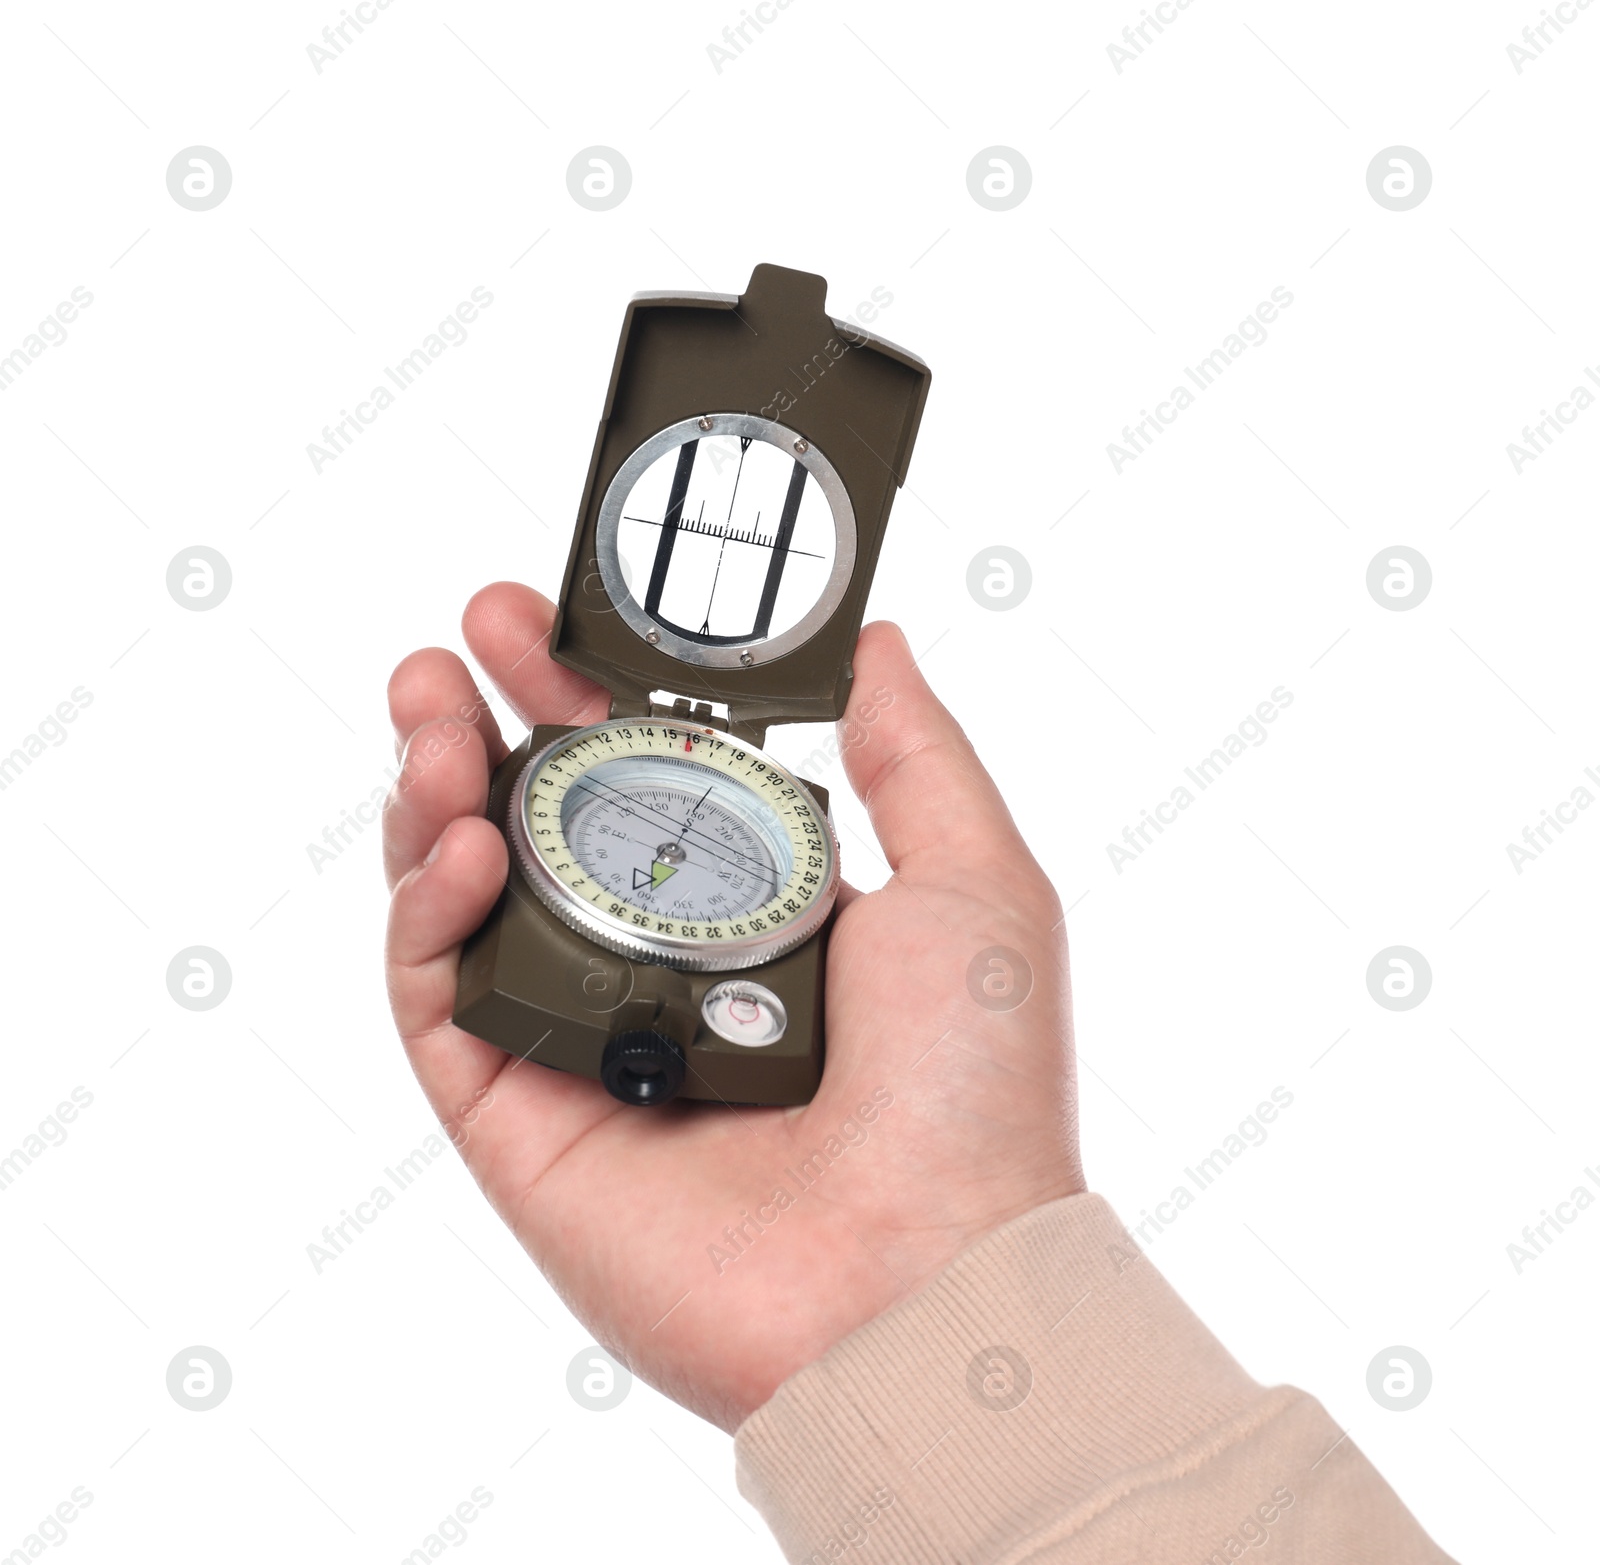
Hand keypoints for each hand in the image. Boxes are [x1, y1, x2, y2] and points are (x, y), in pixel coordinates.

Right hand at [383, 583, 1084, 1431]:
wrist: (927, 1278)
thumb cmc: (971, 1087)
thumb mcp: (973, 878)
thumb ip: (910, 752)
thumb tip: (872, 640)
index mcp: (754, 907)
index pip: (639, 774)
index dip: (585, 691)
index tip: (547, 617)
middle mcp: (658, 966)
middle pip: (533, 825)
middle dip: (481, 723)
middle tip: (453, 646)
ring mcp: (581, 1040)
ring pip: (463, 902)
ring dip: (430, 795)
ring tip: (428, 718)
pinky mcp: (517, 1119)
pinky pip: (436, 1001)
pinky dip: (425, 912)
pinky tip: (460, 842)